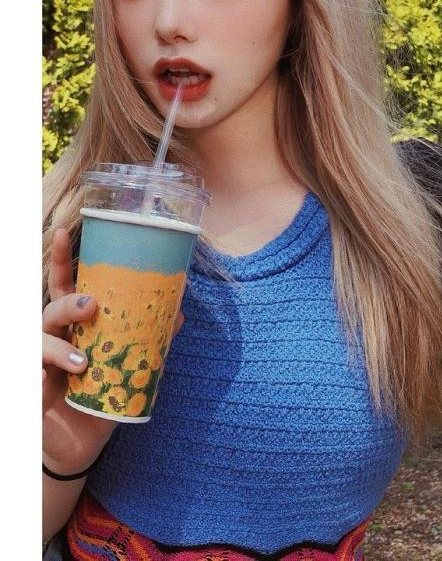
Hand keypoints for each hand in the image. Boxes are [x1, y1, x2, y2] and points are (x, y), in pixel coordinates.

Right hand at [42, 228, 184, 474]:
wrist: (82, 442)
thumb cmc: (101, 394)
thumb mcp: (129, 365)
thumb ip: (150, 339)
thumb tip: (179, 313)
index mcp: (74, 324)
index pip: (64, 285)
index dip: (63, 259)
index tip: (64, 231)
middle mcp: (53, 336)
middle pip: (52, 307)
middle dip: (69, 303)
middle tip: (91, 306)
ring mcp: (38, 362)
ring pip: (39, 340)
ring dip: (60, 348)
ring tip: (84, 362)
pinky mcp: (31, 389)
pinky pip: (30, 376)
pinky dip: (41, 378)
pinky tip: (49, 383)